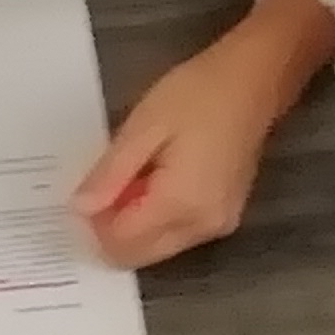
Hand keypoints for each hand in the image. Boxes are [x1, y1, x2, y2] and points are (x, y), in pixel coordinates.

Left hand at [75, 0, 334, 269]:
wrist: (254, 80)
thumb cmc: (197, 94)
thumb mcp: (143, 127)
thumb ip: (109, 174)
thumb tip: (79, 209)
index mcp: (180, 205)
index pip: (120, 243)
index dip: (92, 224)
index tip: (84, 189)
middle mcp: (201, 227)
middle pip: (139, 254)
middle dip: (112, 228)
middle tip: (104, 181)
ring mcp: (218, 225)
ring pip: (157, 247)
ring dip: (134, 222)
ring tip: (134, 173)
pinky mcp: (225, 217)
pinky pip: (177, 233)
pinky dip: (156, 217)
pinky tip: (156, 179)